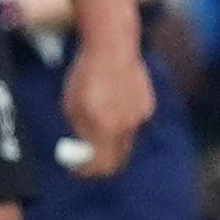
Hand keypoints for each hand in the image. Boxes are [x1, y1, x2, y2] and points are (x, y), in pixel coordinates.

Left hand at [62, 30, 153, 176]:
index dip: (86, 171)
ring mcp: (139, 118)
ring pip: (126, 144)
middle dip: (101, 165)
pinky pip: (134, 126)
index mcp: (104, 128)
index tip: (76, 169)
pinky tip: (113, 108)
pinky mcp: (148, 107)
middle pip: (117, 161)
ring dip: (111, 145)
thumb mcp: (72, 105)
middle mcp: (125, 127)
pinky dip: (122, 126)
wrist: (111, 47)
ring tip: (98, 131)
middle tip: (87, 161)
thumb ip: (80, 132)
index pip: (99, 165)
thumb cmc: (85, 75)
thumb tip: (82, 153)